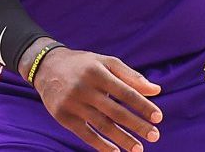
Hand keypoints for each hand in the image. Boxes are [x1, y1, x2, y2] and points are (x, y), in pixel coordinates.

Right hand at [28, 47, 162, 151]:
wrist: (46, 66)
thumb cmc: (83, 65)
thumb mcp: (105, 62)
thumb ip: (131, 75)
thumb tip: (156, 90)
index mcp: (97, 72)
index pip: (125, 91)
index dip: (143, 105)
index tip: (158, 117)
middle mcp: (84, 87)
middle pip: (115, 111)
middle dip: (136, 125)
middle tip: (155, 135)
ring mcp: (72, 103)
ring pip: (102, 125)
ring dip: (122, 139)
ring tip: (139, 149)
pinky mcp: (63, 116)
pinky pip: (85, 134)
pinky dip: (101, 145)